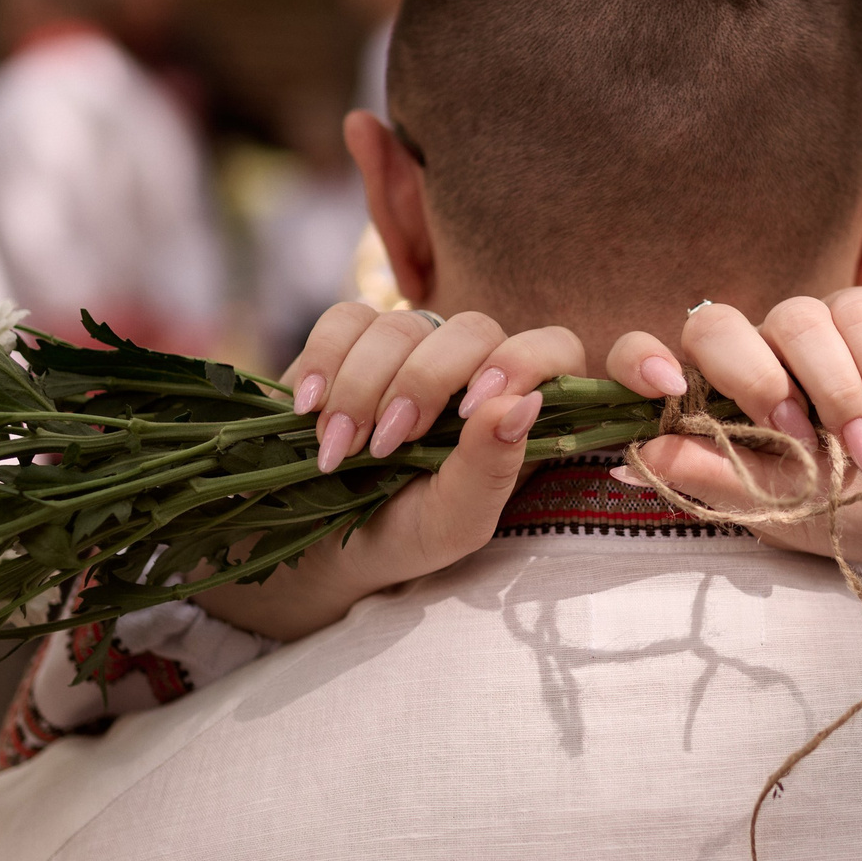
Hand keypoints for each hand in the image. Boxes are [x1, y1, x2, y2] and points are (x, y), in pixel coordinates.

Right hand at [193, 304, 583, 639]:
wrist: (320, 542)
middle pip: (471, 328)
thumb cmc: (404, 536)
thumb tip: (519, 405)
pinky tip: (308, 409)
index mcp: (517, 410)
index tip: (470, 409)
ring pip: (401, 324)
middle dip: (421, 383)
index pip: (553, 348)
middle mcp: (473, 367)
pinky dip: (324, 361)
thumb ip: (491, 468)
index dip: (522, 362)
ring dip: (363, 389)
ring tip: (339, 450)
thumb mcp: (454, 522)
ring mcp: (413, 346)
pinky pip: (346, 318)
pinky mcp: (353, 339)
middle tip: (385, 445)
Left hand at [602, 289, 861, 566]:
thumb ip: (717, 480)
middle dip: (751, 376)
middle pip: (716, 325)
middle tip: (793, 433)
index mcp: (712, 402)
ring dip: (829, 388)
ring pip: (796, 318)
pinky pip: (860, 313)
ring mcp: (812, 331)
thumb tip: (635, 461)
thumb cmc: (846, 510)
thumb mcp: (781, 509)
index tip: (665, 387)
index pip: (648, 356)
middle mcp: (754, 355)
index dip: (641, 359)